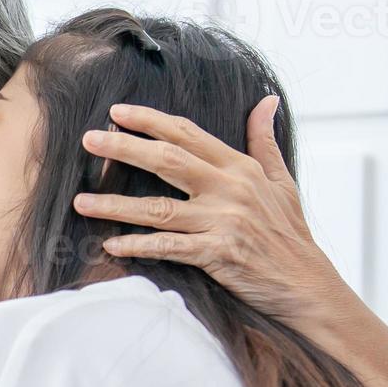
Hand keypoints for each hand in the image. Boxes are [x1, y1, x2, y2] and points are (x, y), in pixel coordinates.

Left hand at [71, 96, 346, 326]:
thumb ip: (265, 140)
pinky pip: (169, 248)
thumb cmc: (290, 233)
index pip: (188, 135)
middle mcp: (229, 190)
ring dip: (116, 205)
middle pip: (167, 161)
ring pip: (158, 209)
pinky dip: (139, 246)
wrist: (305, 284)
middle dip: (124, 148)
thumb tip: (265, 101)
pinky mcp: (217, 254)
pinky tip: (112, 245)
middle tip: (88, 140)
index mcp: (240, 168)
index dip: (150, 120)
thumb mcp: (281, 181)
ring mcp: (222, 222)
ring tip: (81, 201)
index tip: (117, 111)